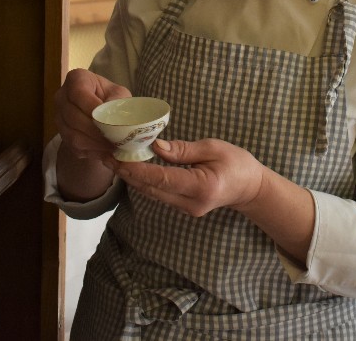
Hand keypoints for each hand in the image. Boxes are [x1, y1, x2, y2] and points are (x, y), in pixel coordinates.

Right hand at [54, 68, 130, 163]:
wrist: (103, 112)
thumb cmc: (111, 98)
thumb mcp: (119, 95)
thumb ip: (118, 102)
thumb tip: (117, 120)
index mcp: (76, 79)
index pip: (78, 93)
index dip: (92, 107)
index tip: (108, 119)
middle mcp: (62, 97)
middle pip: (73, 116)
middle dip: (95, 130)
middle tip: (114, 139)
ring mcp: (59, 117)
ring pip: (72, 134)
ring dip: (94, 144)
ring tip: (113, 147)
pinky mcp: (62, 135)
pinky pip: (74, 147)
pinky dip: (92, 152)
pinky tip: (106, 152)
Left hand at [116, 138, 264, 217]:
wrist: (249, 187)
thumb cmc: (236, 163)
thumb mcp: (214, 148)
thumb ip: (184, 149)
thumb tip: (156, 146)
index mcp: (201, 187)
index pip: (163, 179)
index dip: (138, 169)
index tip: (118, 158)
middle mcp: (190, 203)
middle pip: (152, 189)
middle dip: (127, 172)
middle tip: (106, 155)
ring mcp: (185, 208)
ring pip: (152, 193)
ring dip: (132, 177)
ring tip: (112, 159)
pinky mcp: (182, 207)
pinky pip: (158, 193)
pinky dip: (143, 180)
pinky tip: (130, 167)